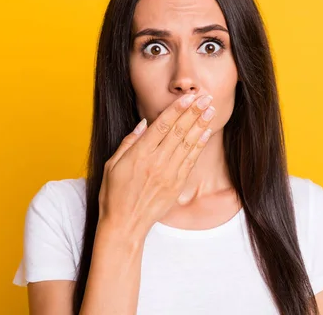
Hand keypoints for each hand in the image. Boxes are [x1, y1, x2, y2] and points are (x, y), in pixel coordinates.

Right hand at [98, 94, 214, 239]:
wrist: (124, 225)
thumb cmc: (113, 195)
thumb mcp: (112, 165)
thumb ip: (128, 142)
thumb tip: (143, 123)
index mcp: (139, 154)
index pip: (162, 125)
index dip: (177, 109)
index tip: (188, 97)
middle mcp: (156, 162)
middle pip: (179, 131)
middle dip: (194, 112)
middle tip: (206, 97)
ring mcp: (168, 174)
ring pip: (188, 144)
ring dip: (200, 125)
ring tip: (211, 110)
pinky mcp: (176, 185)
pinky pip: (191, 161)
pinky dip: (199, 146)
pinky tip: (206, 133)